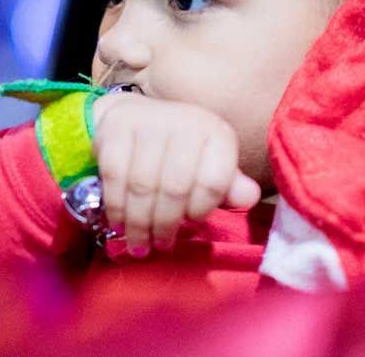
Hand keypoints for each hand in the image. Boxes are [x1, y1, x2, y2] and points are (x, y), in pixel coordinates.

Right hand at [91, 93, 260, 256]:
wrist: (137, 118)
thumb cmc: (181, 153)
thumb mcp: (210, 166)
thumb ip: (228, 186)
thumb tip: (249, 197)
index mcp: (217, 133)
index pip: (214, 182)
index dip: (201, 210)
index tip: (190, 223)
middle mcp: (186, 122)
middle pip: (175, 189)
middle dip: (165, 225)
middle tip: (160, 245)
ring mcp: (149, 121)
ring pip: (143, 187)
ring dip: (139, 224)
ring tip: (140, 244)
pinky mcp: (117, 127)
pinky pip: (115, 177)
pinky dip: (117, 207)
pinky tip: (120, 223)